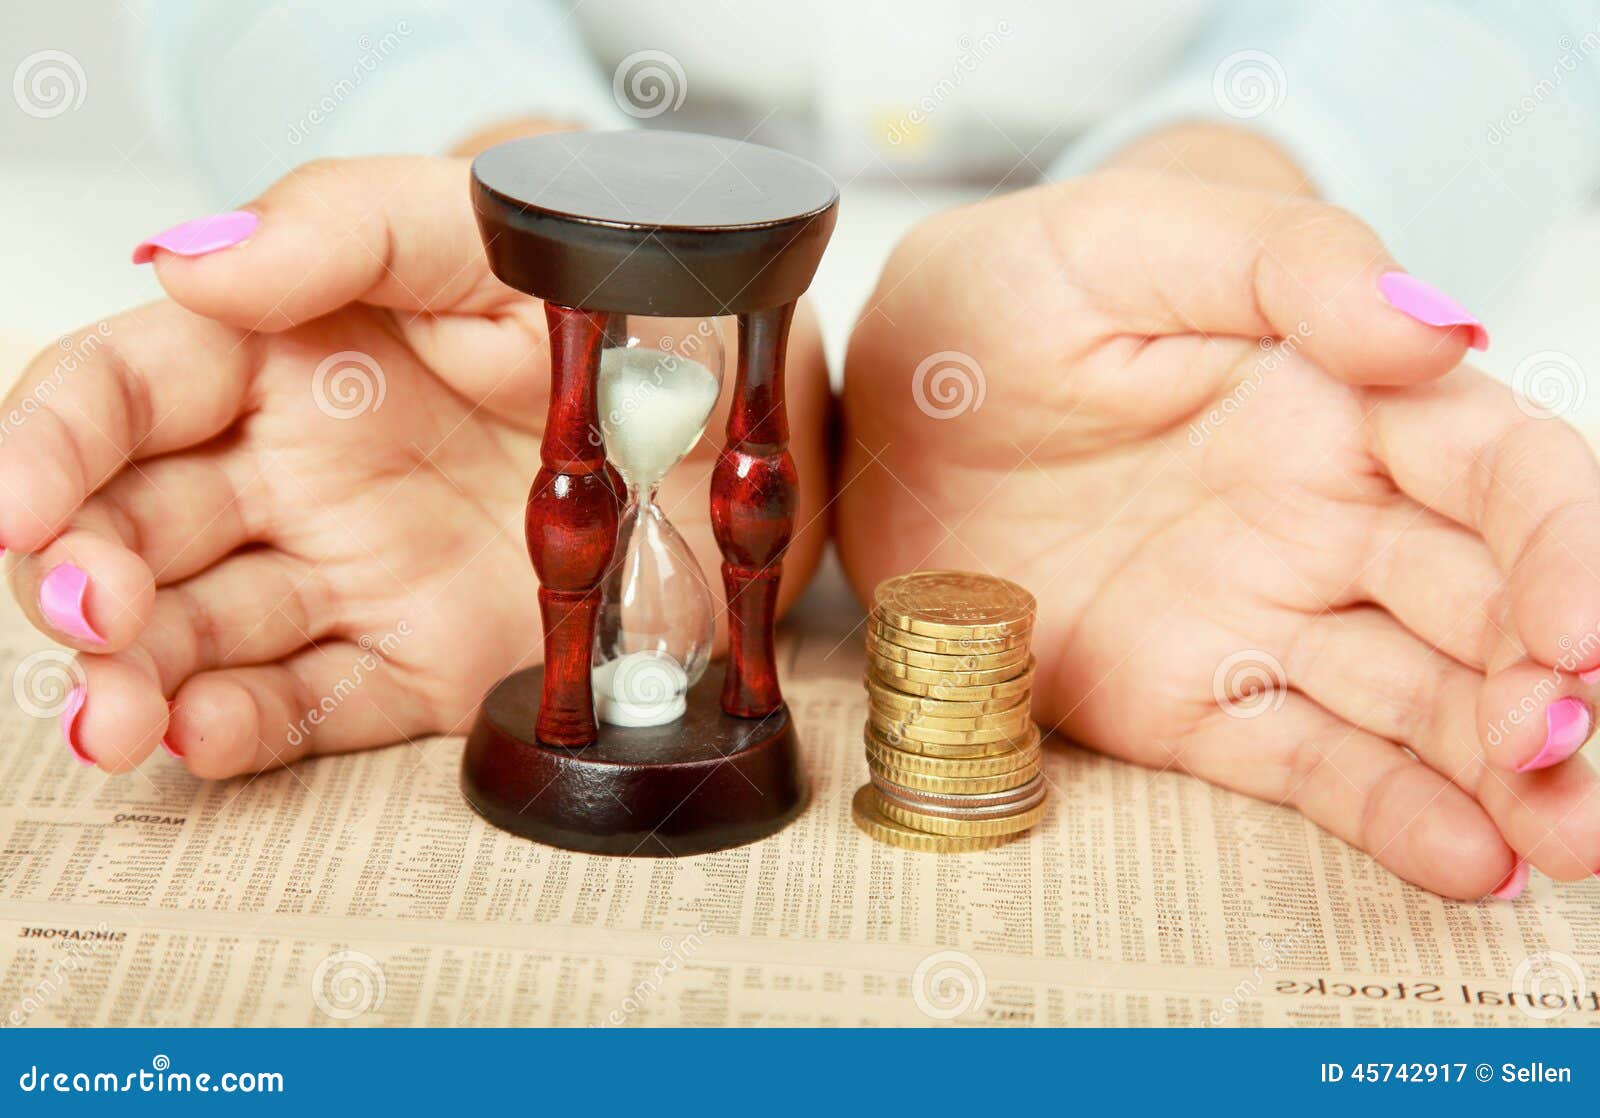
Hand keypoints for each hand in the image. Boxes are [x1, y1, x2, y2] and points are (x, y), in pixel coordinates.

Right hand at [6, 156, 828, 776]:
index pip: (122, 393)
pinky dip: (247, 731)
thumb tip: (186, 262)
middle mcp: (297, 472)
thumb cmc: (611, 294)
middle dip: (83, 576)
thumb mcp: (493, 228)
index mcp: (284, 353)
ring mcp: (355, 574)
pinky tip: (201, 737)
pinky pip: (313, 707)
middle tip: (87, 613)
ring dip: (142, 676)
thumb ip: (346, 227)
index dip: (49, 442)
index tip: (18, 500)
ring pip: (204, 634)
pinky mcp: (420, 661)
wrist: (742, 408)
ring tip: (123, 714)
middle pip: (137, 529)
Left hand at [838, 130, 1599, 898]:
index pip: (1499, 471)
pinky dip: (1388, 815)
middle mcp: (1323, 518)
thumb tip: (1440, 326)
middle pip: (1487, 607)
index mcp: (1334, 400)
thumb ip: (1281, 263)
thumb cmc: (994, 305)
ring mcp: (1256, 617)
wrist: (879, 420)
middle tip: (1572, 761)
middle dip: (1554, 687)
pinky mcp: (1183, 699)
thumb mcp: (1112, 244)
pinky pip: (1300, 763)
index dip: (1564, 545)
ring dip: (1503, 775)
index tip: (1576, 627)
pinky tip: (1467, 862)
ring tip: (1566, 843)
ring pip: (1420, 703)